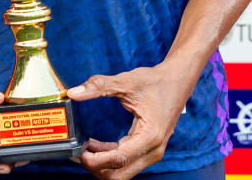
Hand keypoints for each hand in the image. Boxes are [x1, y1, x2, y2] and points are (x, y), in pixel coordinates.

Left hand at [68, 64, 193, 179]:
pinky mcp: (147, 149)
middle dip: (97, 168)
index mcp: (150, 136)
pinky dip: (109, 158)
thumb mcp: (126, 82)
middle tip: (79, 153)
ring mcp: (151, 152)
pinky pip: (125, 162)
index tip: (80, 153)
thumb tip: (74, 92)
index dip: (96, 161)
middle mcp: (152, 150)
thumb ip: (99, 86)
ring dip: (102, 164)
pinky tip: (95, 145)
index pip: (119, 159)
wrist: (177, 81)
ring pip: (122, 171)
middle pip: (120, 175)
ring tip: (84, 148)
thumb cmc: (156, 82)